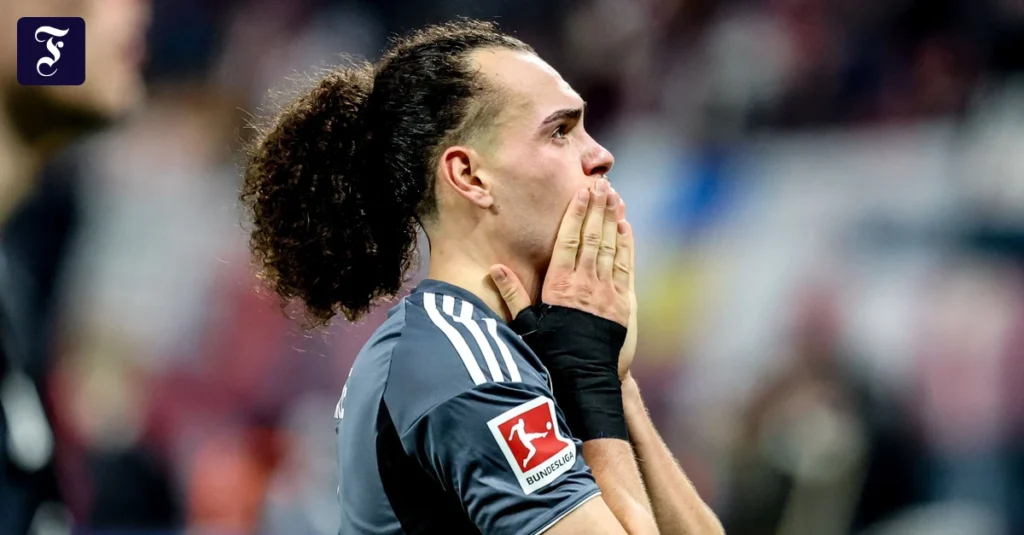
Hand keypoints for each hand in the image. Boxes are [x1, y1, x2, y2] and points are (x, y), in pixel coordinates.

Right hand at [490, 178, 636, 378]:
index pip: (569, 241)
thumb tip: (495, 268)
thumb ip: (513, 294)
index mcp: (560, 285)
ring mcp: (607, 292)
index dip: (576, 214)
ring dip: (613, 221)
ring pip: (611, 248)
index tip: (583, 192)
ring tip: (614, 198)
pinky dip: (626, 245)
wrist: (584, 377)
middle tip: (603, 186)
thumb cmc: (551, 351)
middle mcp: (586, 284)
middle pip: (593, 238)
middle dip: (598, 209)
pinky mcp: (623, 303)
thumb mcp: (527, 324)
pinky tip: (625, 227)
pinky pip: (625, 267)